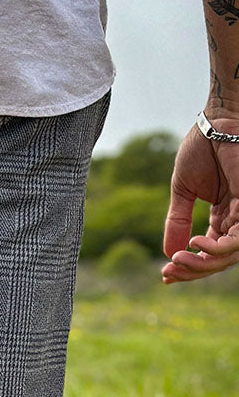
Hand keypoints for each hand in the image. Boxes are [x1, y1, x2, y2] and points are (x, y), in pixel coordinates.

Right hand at [161, 117, 238, 282]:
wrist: (217, 123)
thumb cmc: (202, 148)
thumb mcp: (182, 191)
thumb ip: (178, 222)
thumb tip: (169, 254)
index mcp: (222, 217)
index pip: (208, 253)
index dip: (187, 267)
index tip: (165, 274)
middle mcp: (235, 219)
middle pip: (217, 261)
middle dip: (192, 271)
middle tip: (169, 272)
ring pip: (228, 257)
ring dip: (201, 265)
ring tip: (178, 261)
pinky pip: (237, 241)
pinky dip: (216, 249)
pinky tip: (196, 244)